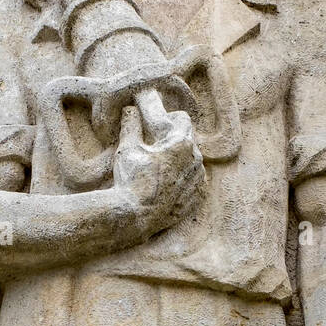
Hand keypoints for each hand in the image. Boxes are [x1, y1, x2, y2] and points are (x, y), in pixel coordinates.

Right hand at [112, 94, 203, 235]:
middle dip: (173, 138)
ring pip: (192, 160)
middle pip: (188, 139)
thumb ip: (131, 124)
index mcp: (182, 143)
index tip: (156, 122)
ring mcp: (198, 180)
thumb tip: (130, 109)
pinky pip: (193, 180)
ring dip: (178, 158)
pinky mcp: (197, 196)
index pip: (182, 118)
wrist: (135, 217)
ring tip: (159, 166)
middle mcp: (196, 159)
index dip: (168, 118)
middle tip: (155, 143)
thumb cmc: (131, 180)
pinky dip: (182, 177)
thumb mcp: (127, 148)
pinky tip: (165, 182)